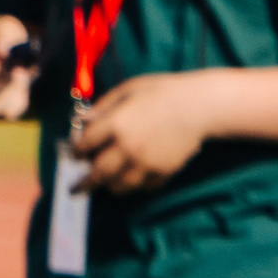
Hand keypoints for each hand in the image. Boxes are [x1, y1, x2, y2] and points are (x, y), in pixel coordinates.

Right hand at [0, 16, 37, 121]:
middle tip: (24, 71)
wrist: (17, 56)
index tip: (8, 62)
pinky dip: (21, 101)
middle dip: (8, 82)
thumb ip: (4, 33)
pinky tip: (24, 90)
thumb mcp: (7, 27)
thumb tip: (3, 52)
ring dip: (15, 92)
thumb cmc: (8, 39)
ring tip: (26, 77)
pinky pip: (7, 113)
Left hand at [74, 72, 215, 192]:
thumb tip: (82, 119)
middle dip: (84, 182)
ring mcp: (146, 161)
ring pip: (119, 185)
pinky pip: (144, 187)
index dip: (76, 150)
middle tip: (75, 189)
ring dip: (109, 186)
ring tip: (105, 186)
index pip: (86, 144)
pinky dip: (136, 186)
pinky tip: (131, 182)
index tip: (74, 154)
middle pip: (98, 172)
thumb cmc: (166, 91)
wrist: (203, 104)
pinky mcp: (163, 171)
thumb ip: (104, 105)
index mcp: (117, 123)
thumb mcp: (131, 89)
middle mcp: (128, 146)